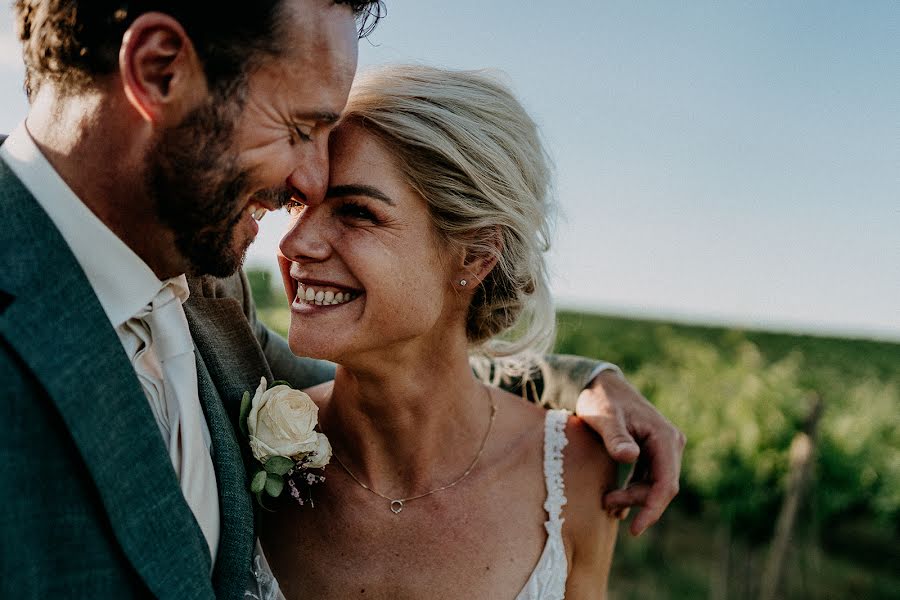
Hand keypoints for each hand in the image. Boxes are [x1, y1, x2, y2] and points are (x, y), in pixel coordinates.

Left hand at [576, 370, 685, 535]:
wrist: (598, 385)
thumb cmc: (600, 399)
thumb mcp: (603, 416)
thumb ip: (615, 436)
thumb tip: (631, 457)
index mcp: (664, 436)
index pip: (666, 483)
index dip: (653, 509)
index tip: (636, 529)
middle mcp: (670, 443)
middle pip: (661, 487)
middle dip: (637, 502)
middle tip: (606, 503)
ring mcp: (662, 448)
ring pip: (654, 485)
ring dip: (633, 497)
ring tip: (606, 502)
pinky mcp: (652, 452)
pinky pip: (647, 479)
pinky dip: (633, 491)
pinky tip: (616, 503)